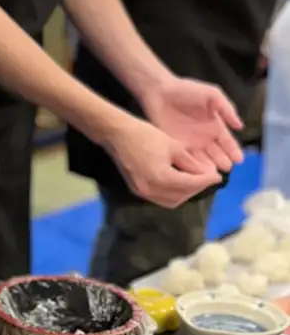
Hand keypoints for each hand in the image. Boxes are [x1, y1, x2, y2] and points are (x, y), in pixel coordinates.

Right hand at [105, 115, 221, 208]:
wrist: (116, 134)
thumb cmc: (144, 135)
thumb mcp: (173, 146)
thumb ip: (191, 163)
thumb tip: (207, 173)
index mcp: (161, 178)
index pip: (190, 184)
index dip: (206, 181)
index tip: (218, 176)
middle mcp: (151, 190)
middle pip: (181, 196)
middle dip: (197, 188)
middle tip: (207, 177)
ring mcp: (142, 192)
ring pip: (171, 201)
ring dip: (185, 193)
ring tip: (194, 181)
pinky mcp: (137, 190)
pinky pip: (160, 198)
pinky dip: (173, 194)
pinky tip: (178, 182)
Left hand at [140, 75, 243, 173]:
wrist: (160, 91)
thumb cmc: (187, 90)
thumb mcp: (213, 95)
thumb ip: (227, 110)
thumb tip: (240, 126)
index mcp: (215, 126)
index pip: (227, 143)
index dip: (233, 151)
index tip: (239, 160)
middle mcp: (205, 137)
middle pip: (216, 154)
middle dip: (222, 161)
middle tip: (226, 168)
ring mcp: (190, 142)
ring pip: (202, 158)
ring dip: (208, 166)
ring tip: (212, 173)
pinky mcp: (175, 145)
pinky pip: (185, 157)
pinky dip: (191, 165)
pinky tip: (196, 171)